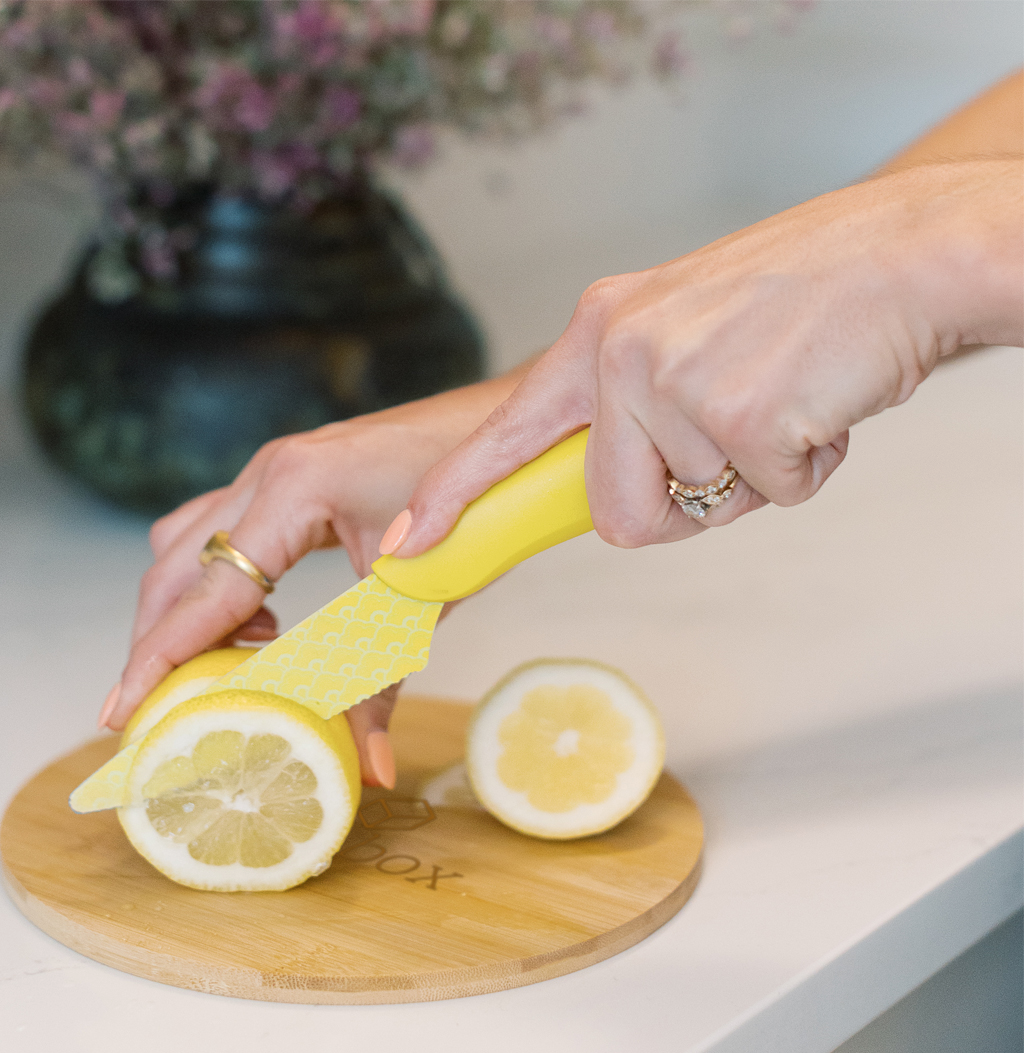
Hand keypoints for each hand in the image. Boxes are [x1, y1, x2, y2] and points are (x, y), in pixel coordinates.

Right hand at [100, 372, 523, 784]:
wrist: (502, 429)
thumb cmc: (474, 498)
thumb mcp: (423, 596)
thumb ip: (385, 683)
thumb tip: (370, 771)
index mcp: (295, 491)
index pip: (206, 590)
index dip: (159, 656)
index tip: (120, 712)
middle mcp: (269, 472)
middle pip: (171, 564)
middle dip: (154, 639)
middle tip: (151, 708)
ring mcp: (273, 469)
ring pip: (186, 544)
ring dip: (184, 609)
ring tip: (219, 668)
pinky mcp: (286, 478)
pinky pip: (219, 532)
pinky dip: (217, 586)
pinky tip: (262, 625)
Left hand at [391, 160, 1022, 558]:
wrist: (900, 251)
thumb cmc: (797, 299)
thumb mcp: (678, 329)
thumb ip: (628, 402)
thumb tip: (613, 492)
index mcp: (597, 332)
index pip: (505, 431)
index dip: (452, 496)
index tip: (408, 545)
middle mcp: (620, 353)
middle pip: (617, 515)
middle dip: (678, 508)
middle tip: (735, 451)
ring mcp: (675, 382)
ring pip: (700, 508)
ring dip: (755, 477)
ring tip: (787, 400)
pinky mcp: (741, 415)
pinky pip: (771, 495)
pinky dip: (807, 470)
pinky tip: (820, 404)